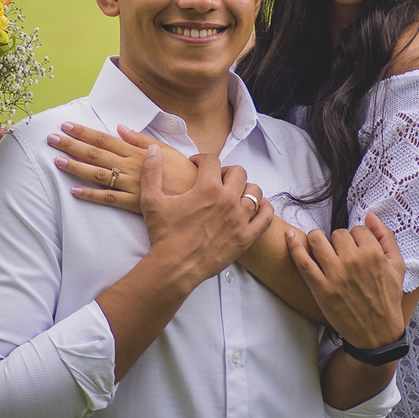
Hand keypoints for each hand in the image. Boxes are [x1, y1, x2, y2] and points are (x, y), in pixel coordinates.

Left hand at [48, 122, 196, 212]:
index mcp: (137, 152)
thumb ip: (141, 139)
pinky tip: (75, 191)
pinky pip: (109, 198)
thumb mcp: (165, 149)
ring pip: (98, 174)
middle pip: (96, 154)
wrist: (200, 196)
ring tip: (57, 161)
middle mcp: (131, 166)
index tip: (66, 125)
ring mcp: (131, 185)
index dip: (84, 132)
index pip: (105, 139)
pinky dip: (91, 195)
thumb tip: (119, 128)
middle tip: (51, 138)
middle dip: (72, 145)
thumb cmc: (184, 172)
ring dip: (76, 167)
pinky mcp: (134, 203)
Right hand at [138, 146, 272, 284]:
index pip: (212, 161)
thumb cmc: (164, 235)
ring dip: (245, 188)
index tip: (197, 165)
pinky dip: (265, 208)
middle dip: (226, 171)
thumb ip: (152, 172)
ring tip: (234, 192)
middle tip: (216, 179)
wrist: (175, 267)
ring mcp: (240, 219)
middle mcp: (228, 201)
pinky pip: (266, 217)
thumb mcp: (152, 200)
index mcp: (207, 189)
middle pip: (238, 172)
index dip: (202, 159)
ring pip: (254, 192)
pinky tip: (258, 206)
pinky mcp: (246, 237)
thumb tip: (153, 150)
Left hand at [286, 212, 406, 349]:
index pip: (356, 229)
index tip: (354, 248)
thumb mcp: (397, 267)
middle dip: (338, 241)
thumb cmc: (387, 299)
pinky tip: (289, 236)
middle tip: (340, 254)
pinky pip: (302, 261)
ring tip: (320, 247)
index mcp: (374, 254)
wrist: (377, 333)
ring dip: (317, 239)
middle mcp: (353, 261)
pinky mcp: (320, 287)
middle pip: (337, 234)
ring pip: (317, 240)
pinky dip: (294, 246)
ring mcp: (335, 274)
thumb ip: (386, 237)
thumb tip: (370, 216)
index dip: (355, 237)